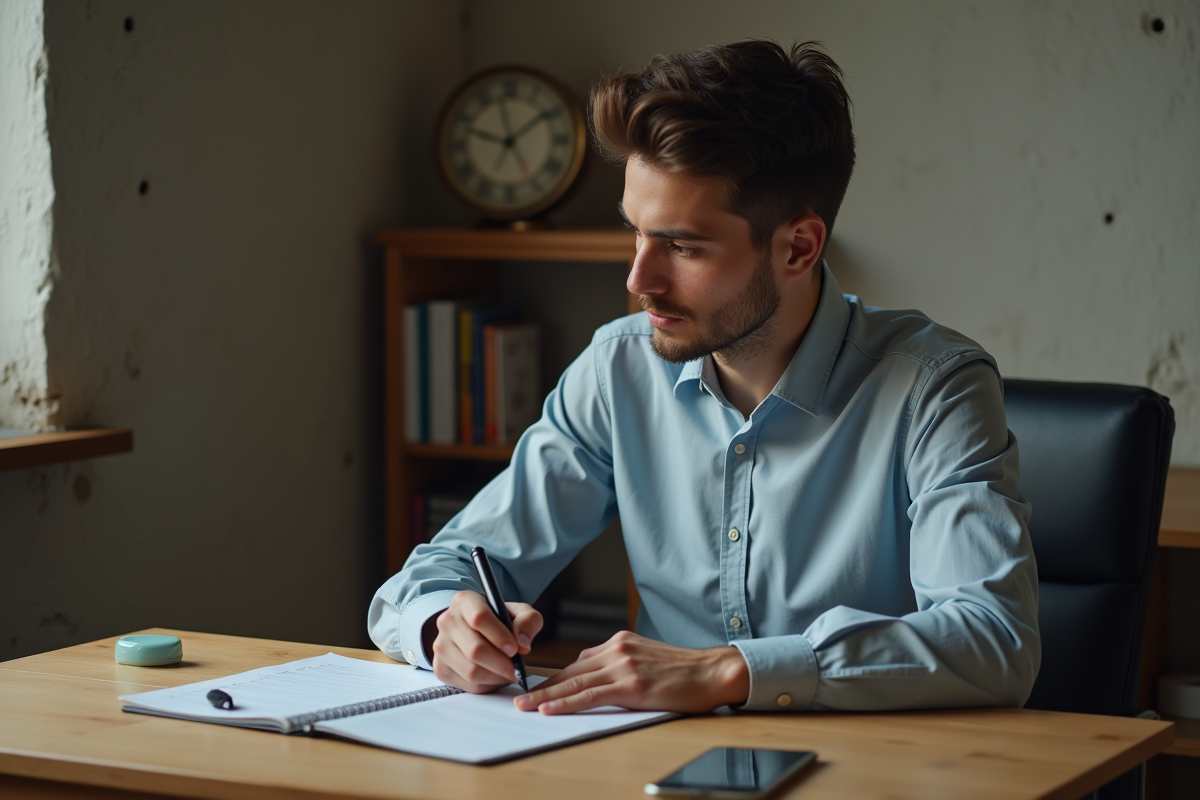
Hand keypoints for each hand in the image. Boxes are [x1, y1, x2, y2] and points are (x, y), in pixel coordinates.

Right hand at [430, 590, 541, 693]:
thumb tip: (522, 645)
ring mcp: (440, 645)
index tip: (514, 649)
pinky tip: (495, 676)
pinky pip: (467, 684)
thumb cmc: (500, 621)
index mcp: (464, 601)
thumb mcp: (519, 613)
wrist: (478, 632)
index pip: (479, 617)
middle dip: (500, 663)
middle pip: (475, 649)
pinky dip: (487, 685)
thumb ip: (528, 621)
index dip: (499, 636)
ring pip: (471, 670)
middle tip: (515, 668)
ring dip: (496, 676)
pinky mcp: (440, 668)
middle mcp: (447, 621)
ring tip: (508, 672)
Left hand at [513, 631, 748, 714]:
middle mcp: (617, 650)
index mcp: (619, 643)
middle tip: (519, 697)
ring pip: (575, 683)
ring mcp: (623, 666)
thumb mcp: (645, 658)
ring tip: (525, 706)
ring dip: (546, 696)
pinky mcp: (631, 685)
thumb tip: (593, 677)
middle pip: (571, 671)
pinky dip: (566, 703)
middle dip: (543, 686)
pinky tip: (550, 709)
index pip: (578, 662)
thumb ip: (618, 664)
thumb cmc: (683, 671)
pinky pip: (590, 695)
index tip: (535, 687)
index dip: (555, 677)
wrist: (712, 672)